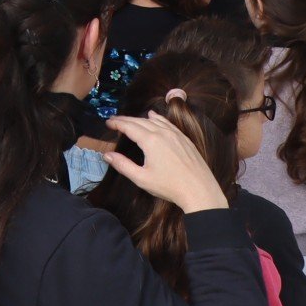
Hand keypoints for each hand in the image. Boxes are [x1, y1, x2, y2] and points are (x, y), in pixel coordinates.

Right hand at [104, 111, 228, 212]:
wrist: (198, 189)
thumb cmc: (169, 186)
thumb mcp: (142, 178)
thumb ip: (123, 165)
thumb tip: (107, 155)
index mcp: (150, 141)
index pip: (129, 127)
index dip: (117, 123)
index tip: (108, 122)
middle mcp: (162, 133)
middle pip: (140, 121)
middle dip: (126, 120)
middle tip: (115, 121)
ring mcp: (175, 134)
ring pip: (154, 120)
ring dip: (140, 118)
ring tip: (130, 120)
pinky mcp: (184, 138)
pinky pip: (167, 123)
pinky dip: (157, 118)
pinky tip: (154, 117)